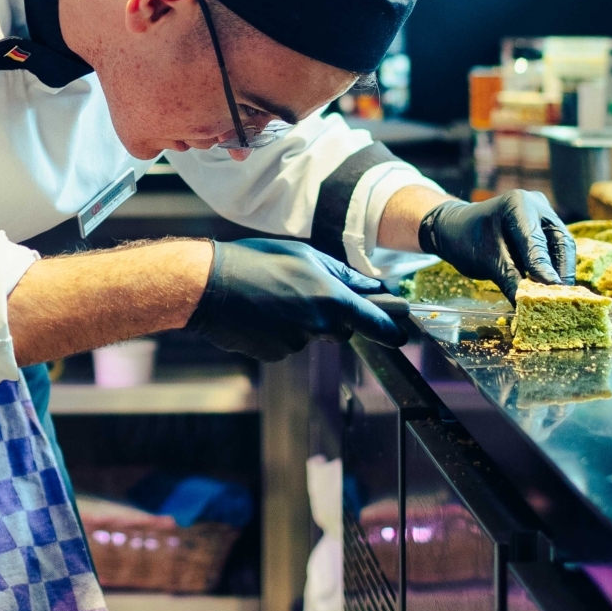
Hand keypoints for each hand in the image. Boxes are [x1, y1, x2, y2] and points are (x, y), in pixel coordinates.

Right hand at [187, 239, 405, 361]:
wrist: (209, 286)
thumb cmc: (255, 262)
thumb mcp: (303, 255)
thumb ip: (342, 274)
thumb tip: (372, 286)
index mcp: (330, 297)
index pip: (375, 322)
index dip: (392, 329)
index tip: (402, 334)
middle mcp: (318, 324)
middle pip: (341, 329)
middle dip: (332, 317)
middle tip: (303, 293)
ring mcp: (297, 343)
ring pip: (311, 336)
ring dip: (300, 321)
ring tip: (271, 298)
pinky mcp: (276, 355)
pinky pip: (288, 344)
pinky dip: (279, 332)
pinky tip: (261, 314)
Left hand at [418, 191, 576, 297]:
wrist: (456, 229)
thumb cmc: (466, 240)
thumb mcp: (487, 262)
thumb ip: (510, 280)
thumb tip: (528, 304)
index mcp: (518, 204)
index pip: (535, 240)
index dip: (545, 267)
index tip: (553, 289)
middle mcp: (537, 205)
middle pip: (559, 241)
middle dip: (561, 271)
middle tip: (564, 298)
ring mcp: (543, 215)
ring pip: (561, 247)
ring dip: (561, 272)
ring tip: (561, 297)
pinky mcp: (544, 228)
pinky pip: (555, 250)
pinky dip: (554, 269)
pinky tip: (554, 288)